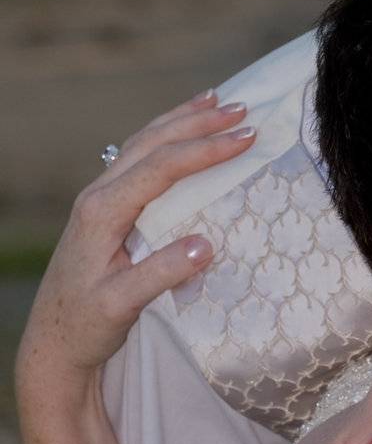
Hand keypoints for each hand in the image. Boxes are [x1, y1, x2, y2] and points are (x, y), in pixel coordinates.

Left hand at [15, 91, 255, 403]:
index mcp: (103, 212)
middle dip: (198, 123)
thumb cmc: (86, 324)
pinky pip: (140, 161)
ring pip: (143, 145)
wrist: (54, 340)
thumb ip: (161, 274)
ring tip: (216, 103)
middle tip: (242, 110)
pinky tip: (182, 135)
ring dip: (181, 122)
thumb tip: (206, 245)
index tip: (245, 138)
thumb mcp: (122, 305)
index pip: (161, 168)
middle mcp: (98, 196)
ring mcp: (100, 199)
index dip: (205, 150)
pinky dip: (167, 140)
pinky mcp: (106, 209)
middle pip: (152, 143)